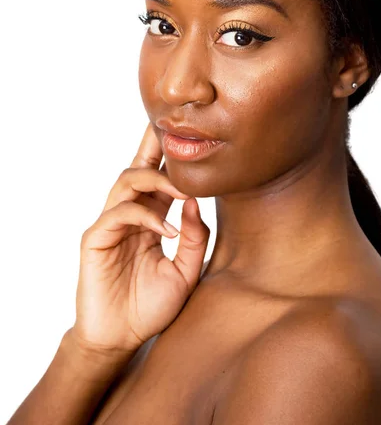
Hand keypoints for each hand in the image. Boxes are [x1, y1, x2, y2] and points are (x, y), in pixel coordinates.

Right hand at [71, 122, 209, 354]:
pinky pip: (120, 214)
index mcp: (150, 217)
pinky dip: (146, 218)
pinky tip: (167, 233)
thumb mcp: (186, 271)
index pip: (157, 177)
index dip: (168, 154)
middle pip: (138, 167)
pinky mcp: (95, 239)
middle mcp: (130, 215)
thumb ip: (195, 237)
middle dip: (152, 143)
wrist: (122, 339)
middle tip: (175, 130)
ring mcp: (110, 224)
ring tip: (184, 192)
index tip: (189, 133)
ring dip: (156, 181)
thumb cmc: (151, 305)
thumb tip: (197, 201)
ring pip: (126, 182)